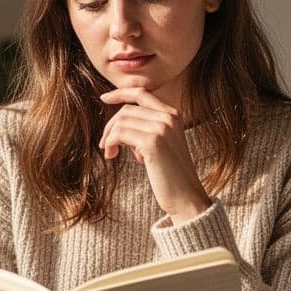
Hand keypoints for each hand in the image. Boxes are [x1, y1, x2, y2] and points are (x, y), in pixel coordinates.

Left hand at [98, 87, 210, 223]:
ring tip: (111, 153)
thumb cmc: (171, 175)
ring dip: (109, 137)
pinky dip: (111, 143)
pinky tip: (113, 156)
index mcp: (173, 115)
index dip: (120, 93)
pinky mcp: (153, 142)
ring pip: (121, 121)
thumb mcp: (161, 144)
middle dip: (110, 126)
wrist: (186, 197)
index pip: (141, 93)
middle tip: (106, 146)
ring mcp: (162, 128)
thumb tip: (119, 123)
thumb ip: (147, 129)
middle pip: (127, 109)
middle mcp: (169, 117)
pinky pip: (120, 134)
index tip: (104, 98)